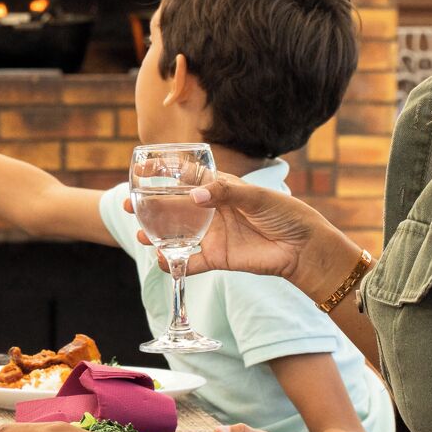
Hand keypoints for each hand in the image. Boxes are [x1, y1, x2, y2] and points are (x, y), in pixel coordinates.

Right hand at [143, 172, 342, 287]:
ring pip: (174, 233)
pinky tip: (161, 260)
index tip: (141, 168)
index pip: (185, 176)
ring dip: (155, 234)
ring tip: (140, 235)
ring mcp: (211, 234)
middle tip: (128, 205)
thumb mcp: (257, 197)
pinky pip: (188, 261)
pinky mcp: (216, 257)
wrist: (304, 249)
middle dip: (147, 205)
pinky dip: (173, 263)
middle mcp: (210, 209)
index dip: (162, 171)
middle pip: (171, 206)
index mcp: (219, 188)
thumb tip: (194, 195)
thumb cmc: (286, 214)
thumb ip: (225, 193)